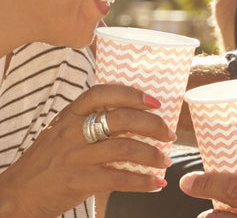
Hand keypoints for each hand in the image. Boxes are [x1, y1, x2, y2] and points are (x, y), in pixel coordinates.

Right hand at [0, 84, 174, 217]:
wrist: (19, 192)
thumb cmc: (48, 157)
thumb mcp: (63, 129)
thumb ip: (89, 119)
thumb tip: (132, 113)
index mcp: (71, 113)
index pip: (103, 93)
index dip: (131, 94)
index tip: (154, 101)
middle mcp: (73, 130)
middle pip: (121, 119)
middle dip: (152, 125)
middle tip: (169, 134)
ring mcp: (77, 155)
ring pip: (125, 147)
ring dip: (152, 154)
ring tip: (165, 160)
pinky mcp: (80, 180)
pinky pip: (119, 178)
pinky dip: (142, 181)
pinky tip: (155, 183)